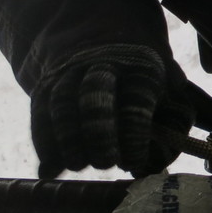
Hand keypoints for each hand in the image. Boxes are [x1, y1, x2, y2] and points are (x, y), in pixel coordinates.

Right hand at [30, 44, 194, 178]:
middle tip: (104, 163)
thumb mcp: (172, 96)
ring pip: (62, 102)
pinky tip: (50, 168)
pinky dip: (43, 142)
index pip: (136, 97)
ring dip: (67, 138)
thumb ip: (172, 129)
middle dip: (98, 132)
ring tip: (78, 165)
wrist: (105, 44)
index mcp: (141, 67)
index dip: (134, 134)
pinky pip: (39, 113)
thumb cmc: (147, 86)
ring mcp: (71, 73)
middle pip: (94, 93)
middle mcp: (103, 65)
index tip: (134, 162)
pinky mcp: (47, 85)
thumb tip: (148, 167)